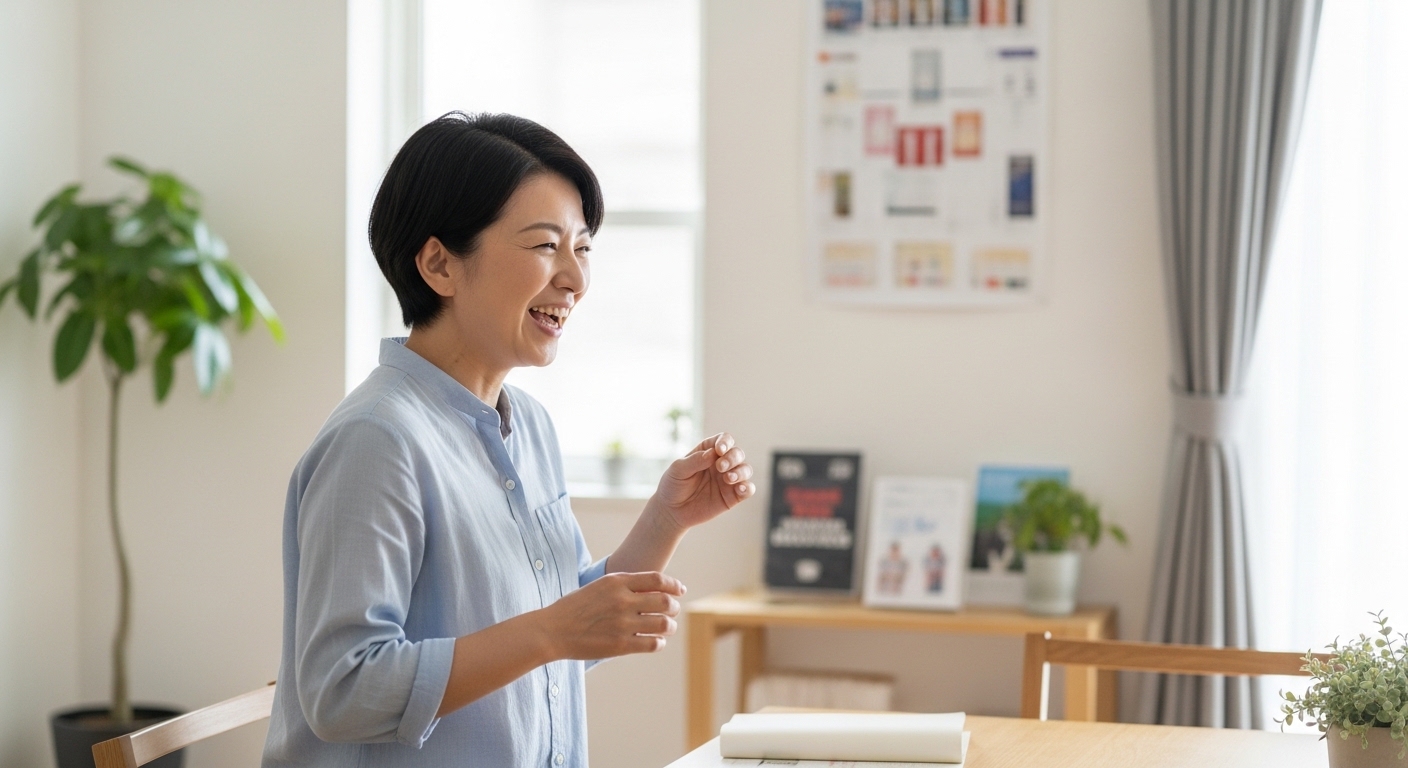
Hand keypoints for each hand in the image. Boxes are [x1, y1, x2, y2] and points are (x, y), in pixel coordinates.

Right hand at [538, 571, 684, 659]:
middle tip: (672, 611)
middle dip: (673, 606)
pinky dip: (659, 642)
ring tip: (666, 627)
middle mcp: (623, 600)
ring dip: (669, 626)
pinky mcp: (621, 645)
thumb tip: (651, 590)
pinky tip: (655, 641)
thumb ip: (623, 586)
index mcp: (616, 582)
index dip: (673, 585)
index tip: (679, 590)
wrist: (552, 631)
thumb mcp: (598, 587)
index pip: (657, 579)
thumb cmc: (573, 608)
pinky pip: (652, 643)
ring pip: (663, 623)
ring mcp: (623, 623)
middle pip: (665, 601)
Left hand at [652, 432, 755, 531]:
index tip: (720, 450)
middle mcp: (721, 463)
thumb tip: (714, 453)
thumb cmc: (673, 485)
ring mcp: (728, 480)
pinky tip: (740, 489)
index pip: (724, 440)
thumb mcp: (678, 469)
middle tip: (720, 467)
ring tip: (729, 478)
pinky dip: (748, 488)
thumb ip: (695, 460)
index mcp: (708, 452)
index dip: (725, 442)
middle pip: (737, 453)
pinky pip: (748, 490)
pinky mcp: (732, 496)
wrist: (671, 511)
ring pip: (746, 470)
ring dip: (741, 472)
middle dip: (733, 457)